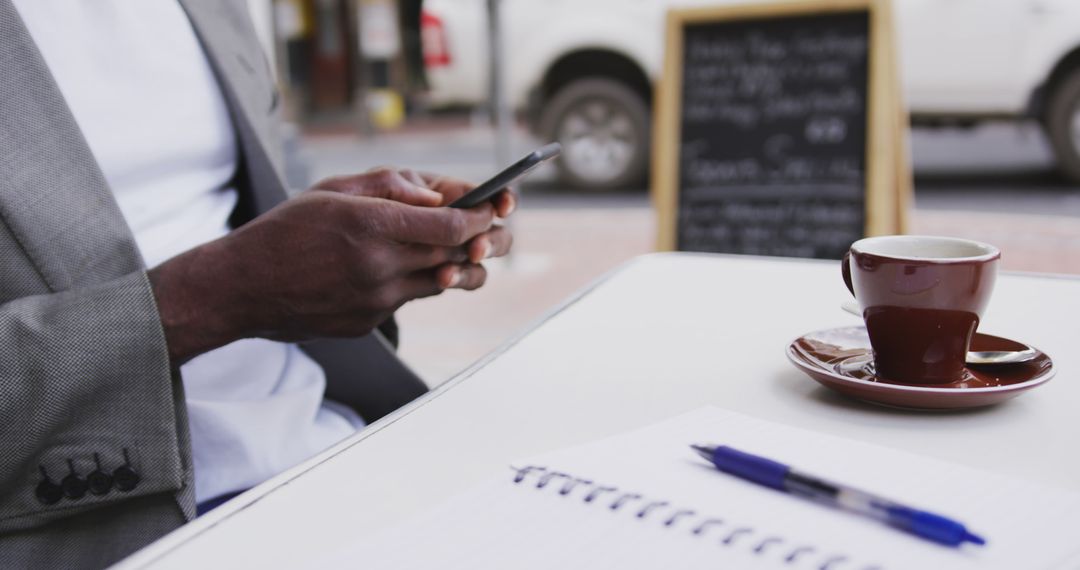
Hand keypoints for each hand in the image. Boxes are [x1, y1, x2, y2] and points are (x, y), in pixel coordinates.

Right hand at [149, 169, 511, 364]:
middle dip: (485, 241)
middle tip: (496, 231)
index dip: (482, 215)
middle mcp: (379, 267)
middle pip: (457, 256)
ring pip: (440, 282)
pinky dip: (411, 281)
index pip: (452, 224)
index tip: (494, 206)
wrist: (243, 288)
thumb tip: (438, 196)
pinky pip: (407, 299)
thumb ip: (390, 187)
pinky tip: (392, 269)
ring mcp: (376, 300)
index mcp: (371, 225)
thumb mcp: (334, 191)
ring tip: (458, 250)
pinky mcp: (370, 322)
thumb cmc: (285, 230)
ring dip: (455, 265)